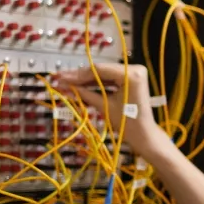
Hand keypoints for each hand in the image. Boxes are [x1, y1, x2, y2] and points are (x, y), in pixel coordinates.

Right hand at [54, 63, 168, 157]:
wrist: (144, 135)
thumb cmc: (127, 123)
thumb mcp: (104, 106)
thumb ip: (84, 93)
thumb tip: (63, 85)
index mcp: (131, 75)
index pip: (99, 70)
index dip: (78, 74)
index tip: (61, 76)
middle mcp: (134, 69)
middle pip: (101, 70)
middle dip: (80, 76)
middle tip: (60, 78)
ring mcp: (133, 72)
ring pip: (104, 74)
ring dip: (86, 79)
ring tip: (66, 81)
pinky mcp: (130, 78)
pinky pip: (110, 79)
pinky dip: (96, 83)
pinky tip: (79, 85)